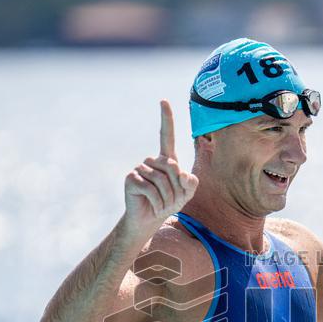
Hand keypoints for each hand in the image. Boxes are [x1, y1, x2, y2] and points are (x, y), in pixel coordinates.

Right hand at [123, 100, 198, 234]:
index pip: (166, 136)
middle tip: (172, 202)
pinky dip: (157, 202)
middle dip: (177, 188)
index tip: (163, 101)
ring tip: (162, 205)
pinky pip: (150, 189)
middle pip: (172, 167)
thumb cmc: (168, 204)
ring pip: (162, 180)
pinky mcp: (131, 178)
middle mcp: (151, 160)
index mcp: (166, 160)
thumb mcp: (186, 194)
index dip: (166, 118)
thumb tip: (183, 174)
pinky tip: (153, 207)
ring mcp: (140, 168)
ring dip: (167, 198)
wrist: (149, 220)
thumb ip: (191, 183)